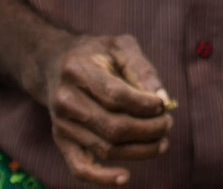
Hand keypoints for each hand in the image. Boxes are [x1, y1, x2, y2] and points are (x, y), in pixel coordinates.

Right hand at [38, 33, 174, 185]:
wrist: (54, 64)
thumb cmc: (95, 53)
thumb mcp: (120, 47)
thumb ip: (143, 70)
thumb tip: (163, 100)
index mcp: (78, 70)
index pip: (116, 95)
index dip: (144, 104)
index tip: (163, 105)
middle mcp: (65, 99)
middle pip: (113, 126)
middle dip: (148, 130)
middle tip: (168, 124)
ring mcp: (61, 124)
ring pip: (104, 148)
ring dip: (139, 150)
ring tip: (162, 142)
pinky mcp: (61, 141)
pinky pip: (79, 167)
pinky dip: (102, 177)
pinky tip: (125, 176)